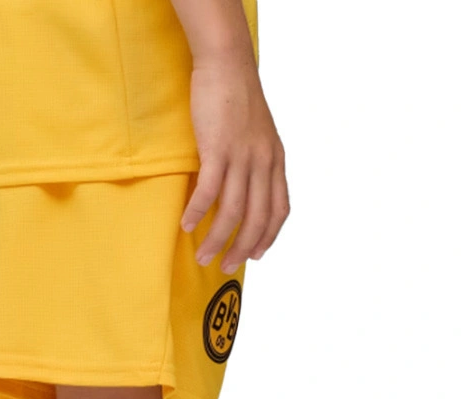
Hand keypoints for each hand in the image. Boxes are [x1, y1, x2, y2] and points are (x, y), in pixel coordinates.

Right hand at [181, 59, 289, 272]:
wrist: (227, 63)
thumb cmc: (237, 96)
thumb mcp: (258, 133)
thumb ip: (256, 162)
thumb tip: (243, 188)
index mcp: (276, 160)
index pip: (279, 209)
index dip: (268, 237)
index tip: (256, 254)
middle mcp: (263, 162)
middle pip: (257, 218)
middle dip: (241, 248)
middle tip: (225, 266)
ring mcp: (242, 156)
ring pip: (233, 211)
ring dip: (217, 239)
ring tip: (203, 256)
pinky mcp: (218, 149)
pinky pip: (209, 191)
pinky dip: (197, 212)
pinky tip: (187, 225)